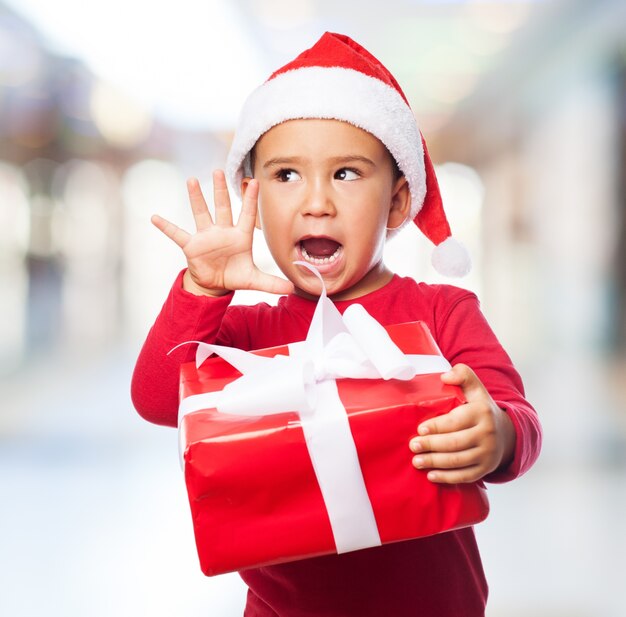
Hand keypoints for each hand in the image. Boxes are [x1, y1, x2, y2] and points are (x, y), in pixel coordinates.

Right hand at [151, 170, 293, 296]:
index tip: (254, 181)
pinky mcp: (192, 246)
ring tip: (191, 180)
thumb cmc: (235, 275)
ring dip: (196, 198)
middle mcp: (223, 232)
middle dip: (220, 190)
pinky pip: (177, 234)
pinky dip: (166, 227)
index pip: (247, 215)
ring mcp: (206, 237)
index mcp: (240, 237)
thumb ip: (272, 282)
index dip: (250, 200)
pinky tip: (155, 218)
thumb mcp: (253, 280)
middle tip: (219, 170)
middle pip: (222, 207)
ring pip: (201, 213)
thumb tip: (292, 289)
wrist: (215, 283)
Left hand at [409, 364, 515, 483]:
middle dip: (431, 445)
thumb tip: (445, 377)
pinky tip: (431, 476)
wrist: (507, 433)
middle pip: (455, 443)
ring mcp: (488, 453)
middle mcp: (487, 434)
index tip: (420, 429)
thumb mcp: (476, 389)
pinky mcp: (486, 469)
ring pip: (458, 461)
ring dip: (435, 462)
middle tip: (413, 445)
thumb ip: (463, 375)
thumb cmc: (481, 409)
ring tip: (416, 461)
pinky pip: (465, 476)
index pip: (456, 421)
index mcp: (482, 412)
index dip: (437, 426)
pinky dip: (447, 477)